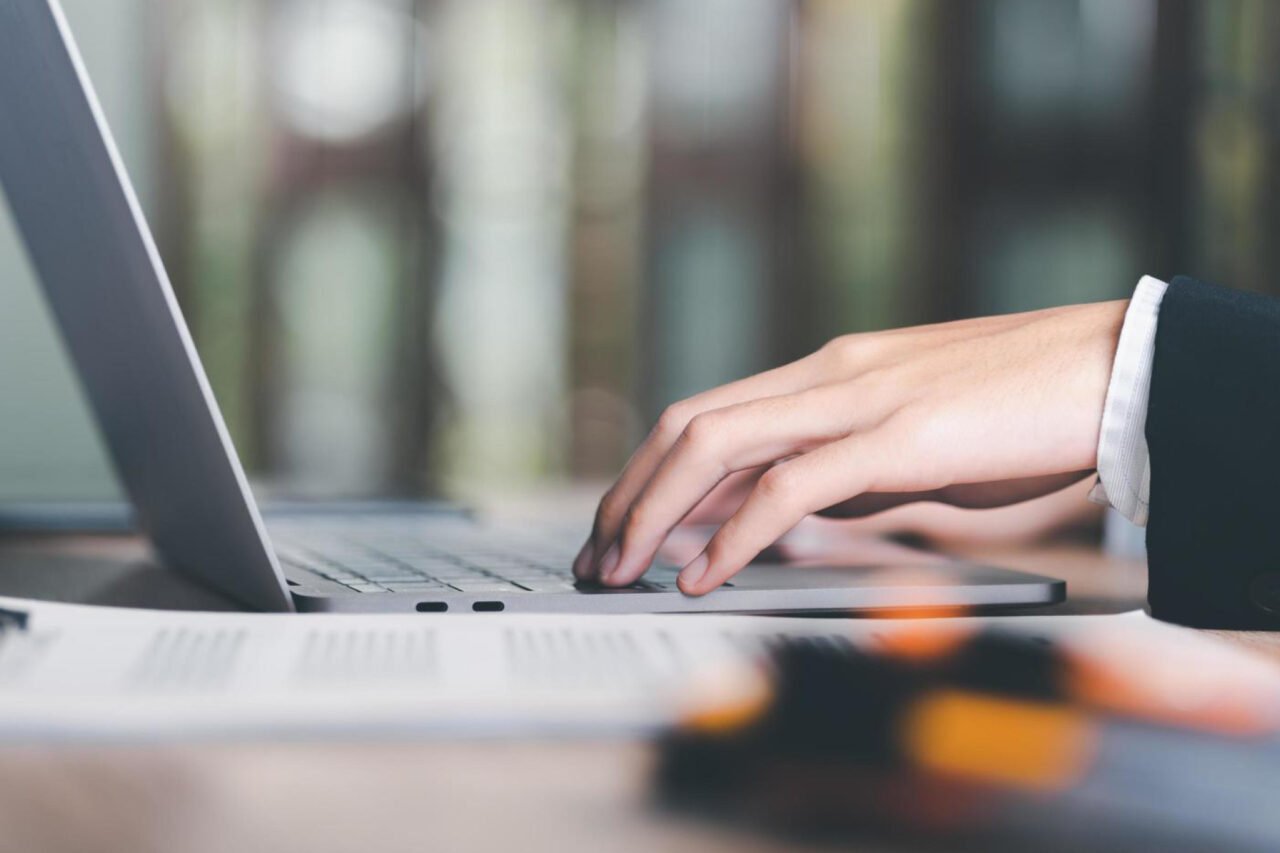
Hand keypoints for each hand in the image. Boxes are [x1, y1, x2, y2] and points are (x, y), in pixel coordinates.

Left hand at [573, 301, 1126, 593]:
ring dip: (656, 514)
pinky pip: (792, 488)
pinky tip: (705, 577)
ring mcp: (858, 401)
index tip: (616, 528)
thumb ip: (841, 470)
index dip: (646, 474)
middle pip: (687, 426)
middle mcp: (826, 376)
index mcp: (825, 373)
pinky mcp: (899, 438)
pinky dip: (735, 536)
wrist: (1112, 369)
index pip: (704, 415)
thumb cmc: (1016, 410)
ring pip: (719, 446)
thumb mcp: (906, 442)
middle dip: (628, 496)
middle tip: (594, 558)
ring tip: (623, 570)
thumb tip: (784, 515)